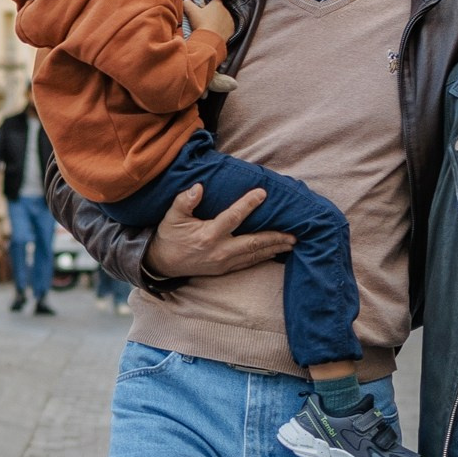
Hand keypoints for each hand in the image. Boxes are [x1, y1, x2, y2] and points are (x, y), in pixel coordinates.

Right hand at [143, 182, 292, 279]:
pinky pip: (249, 263)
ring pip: (254, 255)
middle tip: (294, 232)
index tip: (263, 193)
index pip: (233, 217)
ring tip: (291, 242)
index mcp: (208, 235)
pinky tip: (275, 252)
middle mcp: (220, 250)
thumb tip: (198, 187)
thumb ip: (185, 201)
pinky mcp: (225, 269)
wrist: (163, 264)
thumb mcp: (172, 216)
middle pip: (253, 242)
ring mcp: (224, 262)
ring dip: (274, 248)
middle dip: (275, 237)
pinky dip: (264, 257)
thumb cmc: (170, 236)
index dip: (248, 204)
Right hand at [183, 0, 234, 40]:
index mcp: (217, 4)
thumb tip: (185, 1)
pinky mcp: (232, 29)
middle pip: (218, 9)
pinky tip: (215, 32)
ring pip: (223, 18)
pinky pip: (227, 27)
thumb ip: (187, 3)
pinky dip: (222, 29)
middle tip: (205, 18)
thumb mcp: (191, 12)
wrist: (210, 40)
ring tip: (210, 26)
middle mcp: (225, 10)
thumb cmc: (202, 24)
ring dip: (218, 20)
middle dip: (213, 12)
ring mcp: (230, 20)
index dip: (209, 2)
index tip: (204, 6)